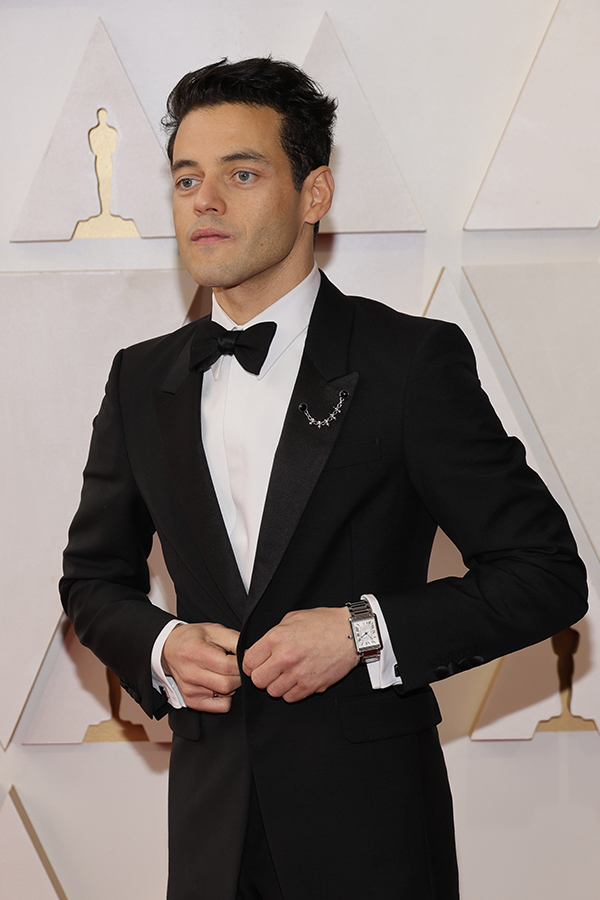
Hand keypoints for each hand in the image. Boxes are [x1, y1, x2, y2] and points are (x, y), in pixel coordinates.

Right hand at [162, 622, 240, 711]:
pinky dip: (227, 697)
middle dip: (240, 676)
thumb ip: (233, 639)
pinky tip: (220, 684)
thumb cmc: (194, 638)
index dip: (242, 663)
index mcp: (195, 652)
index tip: (244, 657)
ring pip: (226, 696)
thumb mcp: (214, 629)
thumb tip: (249, 652)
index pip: (227, 666)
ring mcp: (190, 690)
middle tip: (238, 667)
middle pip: (228, 684)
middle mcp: (190, 674)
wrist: (169, 649)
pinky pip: (221, 707)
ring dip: (234, 685)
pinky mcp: (192, 702)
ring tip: (227, 673)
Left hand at [242, 607, 357, 702]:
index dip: (251, 663)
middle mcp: (285, 657)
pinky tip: (297, 680)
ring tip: (286, 675)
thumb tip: (259, 649)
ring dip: (277, 685)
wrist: (350, 633)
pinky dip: (291, 691)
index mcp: (276, 638)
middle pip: (257, 680)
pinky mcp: (311, 685)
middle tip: (270, 671)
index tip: (256, 663)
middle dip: (261, 676)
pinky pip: (290, 697)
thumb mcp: (292, 618)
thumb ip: (273, 634)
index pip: (248, 661)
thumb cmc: (323, 623)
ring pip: (273, 692)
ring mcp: (298, 673)